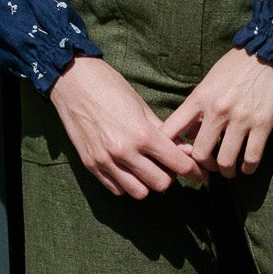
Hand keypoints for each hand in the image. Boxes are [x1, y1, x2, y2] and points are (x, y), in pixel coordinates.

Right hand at [48, 55, 207, 199]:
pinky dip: (127, 184)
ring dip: (148, 183)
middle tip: (169, 166)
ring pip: (139, 192)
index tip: (199, 173)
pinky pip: (116, 189)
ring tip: (148, 169)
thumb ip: (163, 132)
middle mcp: (124, 152)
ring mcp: (105, 161)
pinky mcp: (90, 165)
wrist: (73, 82)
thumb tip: (183, 151)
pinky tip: (129, 170)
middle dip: (170, 176)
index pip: (178, 164)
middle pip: (161, 184)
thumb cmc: (111, 88)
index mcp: (142, 134)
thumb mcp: (142, 107)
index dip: (194, 171)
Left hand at [160, 46, 272, 179]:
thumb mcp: (210, 79)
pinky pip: (252, 157)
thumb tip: (189, 131)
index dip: (169, 149)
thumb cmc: (238, 64)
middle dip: (203, 166)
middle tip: (209, 167)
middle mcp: (217, 110)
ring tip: (229, 171)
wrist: (271, 50)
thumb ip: (197, 105)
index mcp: (200, 97)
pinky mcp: (263, 124)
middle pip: (200, 153)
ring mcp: (241, 118)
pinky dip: (248, 168)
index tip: (176, 157)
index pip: (172, 130)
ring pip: (226, 160)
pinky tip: (247, 167)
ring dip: (226, 171)